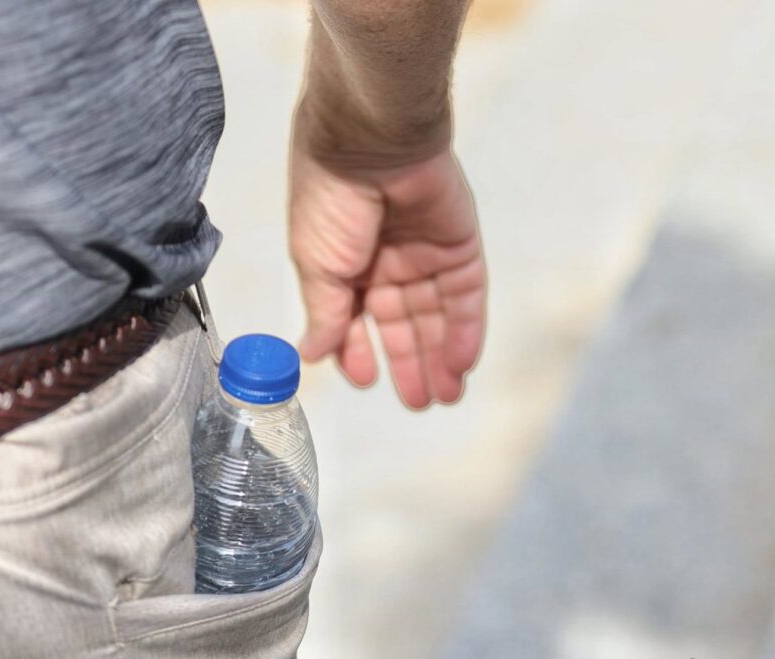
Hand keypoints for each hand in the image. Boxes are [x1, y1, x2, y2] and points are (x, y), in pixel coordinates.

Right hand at [289, 111, 486, 407]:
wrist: (370, 140)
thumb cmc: (330, 198)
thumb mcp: (316, 266)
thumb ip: (324, 314)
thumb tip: (309, 355)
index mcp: (343, 265)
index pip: (353, 320)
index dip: (358, 352)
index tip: (366, 380)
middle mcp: (384, 262)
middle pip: (401, 324)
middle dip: (409, 365)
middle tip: (419, 403)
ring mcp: (423, 254)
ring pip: (435, 317)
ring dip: (440, 357)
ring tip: (444, 397)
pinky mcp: (458, 246)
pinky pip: (465, 297)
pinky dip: (464, 332)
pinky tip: (461, 365)